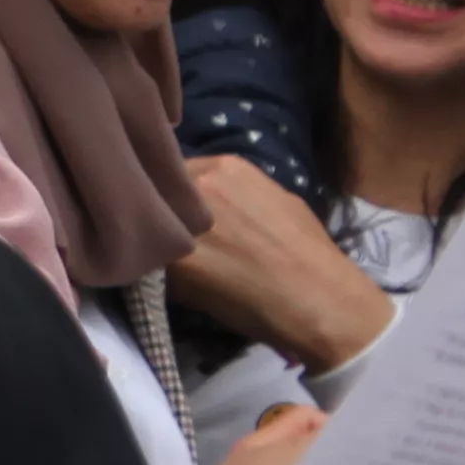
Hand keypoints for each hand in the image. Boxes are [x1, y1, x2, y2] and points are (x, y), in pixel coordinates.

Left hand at [169, 155, 400, 372]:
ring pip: (148, 223)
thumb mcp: (277, 201)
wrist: (316, 298)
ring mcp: (184, 218)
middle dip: (157, 212)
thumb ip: (236, 194)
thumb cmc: (308, 254)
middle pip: (155, 190)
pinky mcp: (173, 261)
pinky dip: (151, 271)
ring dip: (152, 240)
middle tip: (166, 237)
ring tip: (164, 260)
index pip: (175, 168)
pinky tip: (170, 284)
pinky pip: (149, 260)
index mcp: (226, 166)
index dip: (170, 193)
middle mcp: (200, 183)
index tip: (173, 212)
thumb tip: (214, 204)